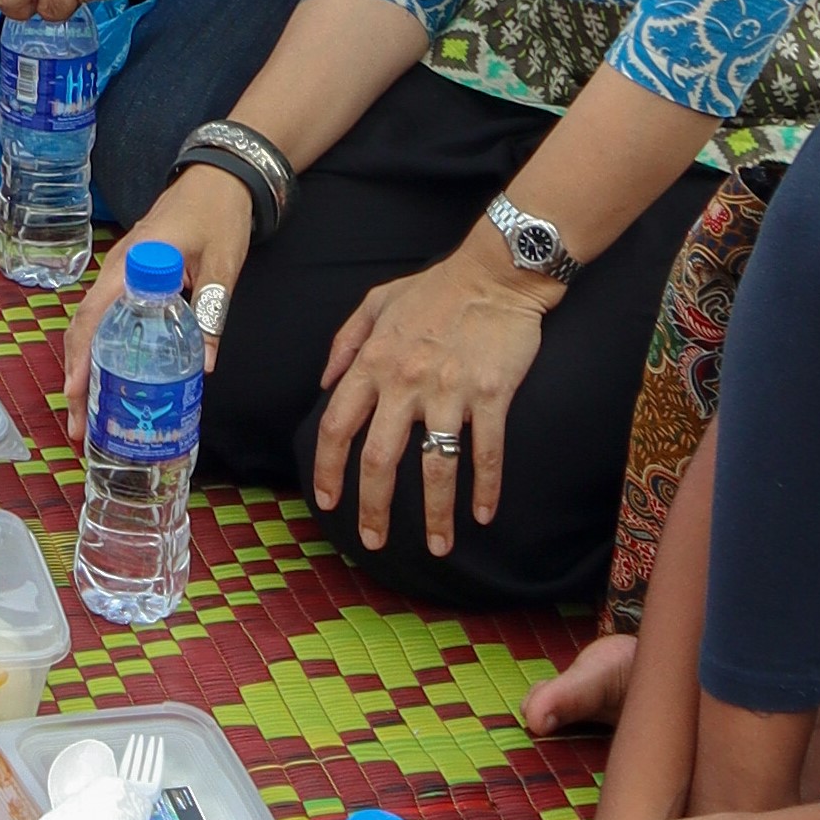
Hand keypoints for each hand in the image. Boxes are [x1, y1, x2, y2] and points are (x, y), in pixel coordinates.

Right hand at [63, 166, 251, 423]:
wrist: (219, 177)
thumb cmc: (218, 215)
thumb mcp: (221, 264)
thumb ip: (211, 312)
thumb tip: (204, 367)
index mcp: (132, 263)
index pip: (95, 315)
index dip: (83, 357)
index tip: (77, 393)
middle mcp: (115, 269)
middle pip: (83, 328)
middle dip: (76, 377)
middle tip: (78, 423)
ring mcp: (117, 273)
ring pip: (89, 326)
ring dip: (84, 368)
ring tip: (85, 413)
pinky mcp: (126, 277)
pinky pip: (102, 318)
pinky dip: (97, 351)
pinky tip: (106, 379)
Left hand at [309, 235, 553, 553]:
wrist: (497, 271)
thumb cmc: (437, 287)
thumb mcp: (376, 302)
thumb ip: (345, 341)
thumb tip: (323, 381)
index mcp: (373, 363)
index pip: (337, 426)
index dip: (328, 469)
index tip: (327, 502)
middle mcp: (405, 382)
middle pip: (379, 459)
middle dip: (373, 509)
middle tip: (374, 542)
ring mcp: (449, 391)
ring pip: (435, 467)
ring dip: (436, 514)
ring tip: (439, 547)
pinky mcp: (491, 395)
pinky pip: (486, 452)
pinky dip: (486, 488)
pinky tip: (483, 514)